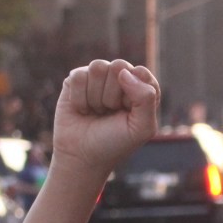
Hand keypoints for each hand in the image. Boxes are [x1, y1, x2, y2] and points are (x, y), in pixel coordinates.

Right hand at [50, 59, 160, 177]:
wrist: (82, 156)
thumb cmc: (115, 143)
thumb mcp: (142, 128)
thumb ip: (146, 98)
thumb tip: (123, 72)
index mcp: (142, 88)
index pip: (141, 72)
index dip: (133, 93)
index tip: (127, 112)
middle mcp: (121, 79)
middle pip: (119, 66)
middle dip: (113, 95)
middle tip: (110, 113)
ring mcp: (98, 78)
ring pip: (98, 67)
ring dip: (96, 97)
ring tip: (97, 111)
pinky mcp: (77, 80)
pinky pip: (78, 76)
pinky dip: (79, 98)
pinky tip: (82, 109)